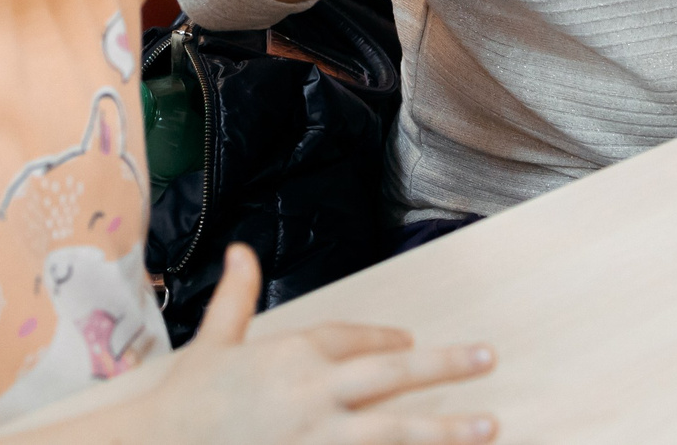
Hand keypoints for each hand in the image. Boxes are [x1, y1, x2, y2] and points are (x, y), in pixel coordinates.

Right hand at [151, 246, 496, 444]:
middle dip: (444, 367)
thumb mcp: (213, 342)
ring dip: (445, 429)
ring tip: (490, 426)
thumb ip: (237, 297)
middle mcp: (313, 396)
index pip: (352, 339)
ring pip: (394, 432)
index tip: (409, 343)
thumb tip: (243, 249)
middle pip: (391, 376)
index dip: (385, 339)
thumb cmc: (186, 400)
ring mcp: (317, 440)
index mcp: (291, 355)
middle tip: (487, 358)